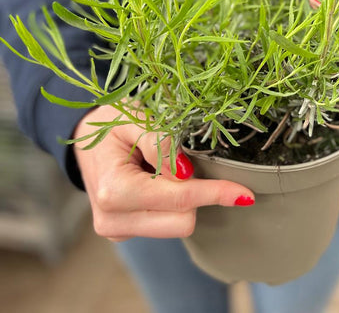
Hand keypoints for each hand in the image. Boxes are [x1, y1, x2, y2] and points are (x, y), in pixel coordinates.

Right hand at [73, 105, 254, 241]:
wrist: (83, 135)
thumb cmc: (109, 121)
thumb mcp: (134, 116)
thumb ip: (160, 141)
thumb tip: (186, 172)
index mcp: (114, 191)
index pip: (179, 199)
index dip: (214, 193)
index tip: (244, 194)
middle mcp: (113, 220)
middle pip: (182, 221)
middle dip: (195, 194)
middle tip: (185, 161)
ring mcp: (117, 230)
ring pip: (176, 226)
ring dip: (182, 198)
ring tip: (160, 168)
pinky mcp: (124, 232)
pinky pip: (164, 223)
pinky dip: (170, 203)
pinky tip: (154, 181)